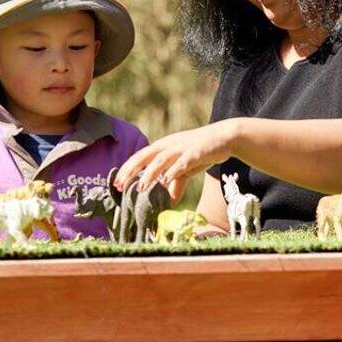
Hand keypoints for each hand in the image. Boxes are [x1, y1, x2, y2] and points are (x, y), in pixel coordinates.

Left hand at [114, 121, 237, 201]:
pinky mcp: (196, 152)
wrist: (225, 137)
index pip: (140, 157)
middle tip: (120, 184)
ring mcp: (182, 147)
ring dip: (150, 173)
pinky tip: (165, 181)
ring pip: (161, 159)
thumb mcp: (185, 168)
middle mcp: (169, 144)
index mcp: (163, 146)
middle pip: (145, 156)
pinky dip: (173, 171)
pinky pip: (182, 162)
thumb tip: (169, 203)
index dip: (127, 169)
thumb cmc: (202, 152)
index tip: (116, 183)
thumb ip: (175, 183)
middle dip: (131, 170)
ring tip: (141, 187)